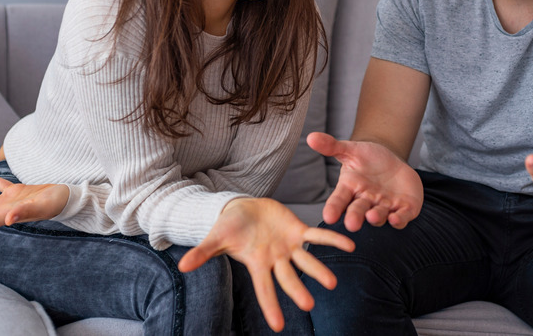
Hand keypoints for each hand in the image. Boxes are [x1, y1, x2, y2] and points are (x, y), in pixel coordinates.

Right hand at [177, 198, 353, 332]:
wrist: (243, 208)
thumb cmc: (228, 227)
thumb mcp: (215, 238)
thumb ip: (203, 253)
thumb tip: (182, 265)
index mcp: (257, 264)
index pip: (264, 289)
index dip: (271, 306)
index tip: (279, 326)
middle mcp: (275, 260)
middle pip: (288, 278)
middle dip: (297, 291)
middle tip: (309, 305)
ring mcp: (289, 246)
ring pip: (306, 261)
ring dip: (319, 271)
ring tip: (333, 283)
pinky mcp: (298, 230)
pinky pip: (318, 236)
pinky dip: (333, 240)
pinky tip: (350, 246)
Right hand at [307, 132, 422, 231]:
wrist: (392, 162)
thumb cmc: (368, 159)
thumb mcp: (351, 150)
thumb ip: (332, 146)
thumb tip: (311, 137)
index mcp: (350, 189)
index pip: (339, 200)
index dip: (333, 209)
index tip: (328, 217)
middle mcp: (365, 201)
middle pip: (358, 211)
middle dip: (355, 217)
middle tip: (351, 224)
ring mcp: (384, 207)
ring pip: (378, 216)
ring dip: (376, 218)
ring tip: (371, 216)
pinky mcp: (403, 209)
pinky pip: (401, 217)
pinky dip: (399, 220)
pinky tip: (395, 219)